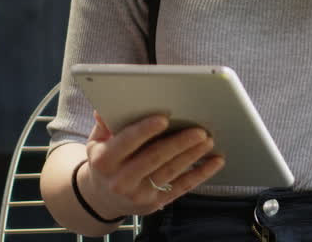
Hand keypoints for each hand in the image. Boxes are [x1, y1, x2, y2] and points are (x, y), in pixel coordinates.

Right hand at [78, 111, 224, 218]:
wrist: (102, 200)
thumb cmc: (104, 163)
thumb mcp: (96, 143)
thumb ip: (105, 124)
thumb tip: (106, 108)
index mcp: (104, 161)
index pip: (126, 143)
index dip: (145, 130)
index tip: (164, 118)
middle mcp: (121, 180)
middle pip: (154, 158)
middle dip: (178, 143)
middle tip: (199, 130)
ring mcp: (139, 194)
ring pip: (170, 172)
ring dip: (192, 156)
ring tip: (208, 140)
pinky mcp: (155, 203)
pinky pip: (182, 187)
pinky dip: (201, 174)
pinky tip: (215, 162)